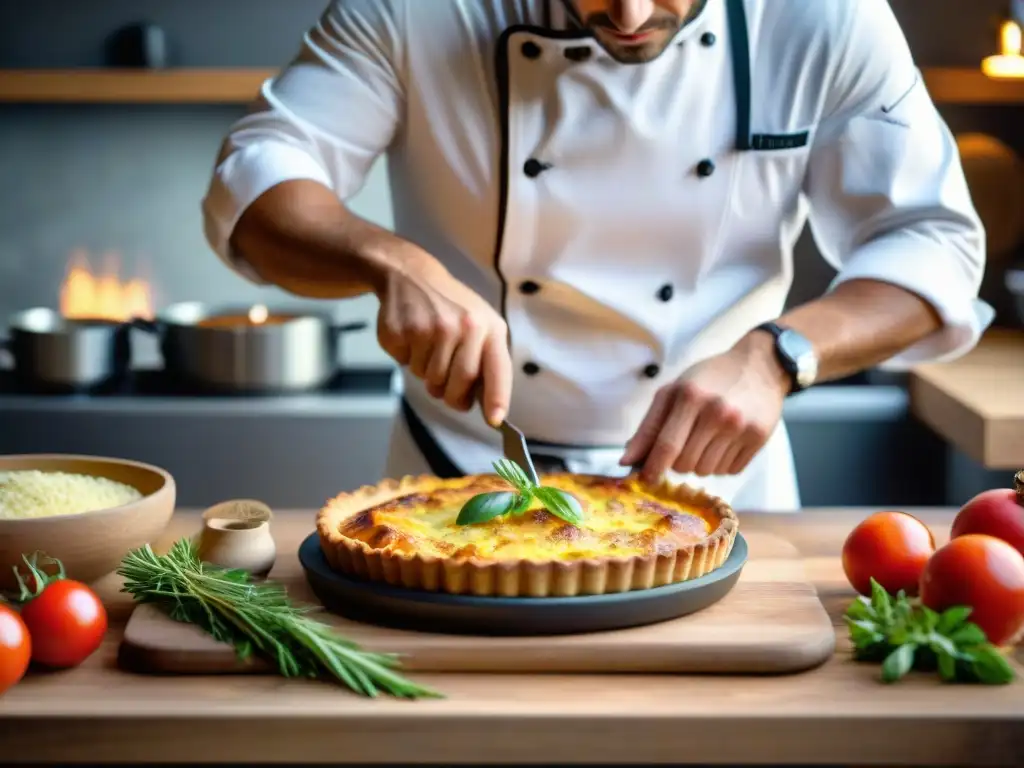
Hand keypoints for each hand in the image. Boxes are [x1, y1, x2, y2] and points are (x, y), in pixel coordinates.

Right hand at [374, 250, 511, 425]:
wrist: (411, 275)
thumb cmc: (452, 308)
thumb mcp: (479, 324)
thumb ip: (486, 361)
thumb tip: (489, 408)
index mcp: (490, 327)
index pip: (498, 368)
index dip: (497, 398)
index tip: (496, 420)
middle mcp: (464, 326)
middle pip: (460, 383)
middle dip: (452, 395)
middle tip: (446, 389)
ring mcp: (432, 327)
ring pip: (430, 379)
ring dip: (427, 376)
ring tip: (428, 349)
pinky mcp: (403, 330)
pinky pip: (406, 365)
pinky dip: (407, 360)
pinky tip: (412, 338)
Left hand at [620, 334, 789, 480]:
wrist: (760, 366)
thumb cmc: (709, 378)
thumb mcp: (674, 391)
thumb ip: (648, 426)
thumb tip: (627, 460)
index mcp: (690, 396)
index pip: (666, 445)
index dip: (652, 468)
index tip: (645, 479)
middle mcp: (716, 412)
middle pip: (684, 464)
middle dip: (677, 462)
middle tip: (685, 442)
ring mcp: (740, 427)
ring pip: (706, 471)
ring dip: (700, 463)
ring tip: (707, 438)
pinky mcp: (758, 438)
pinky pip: (729, 471)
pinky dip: (721, 463)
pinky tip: (726, 441)